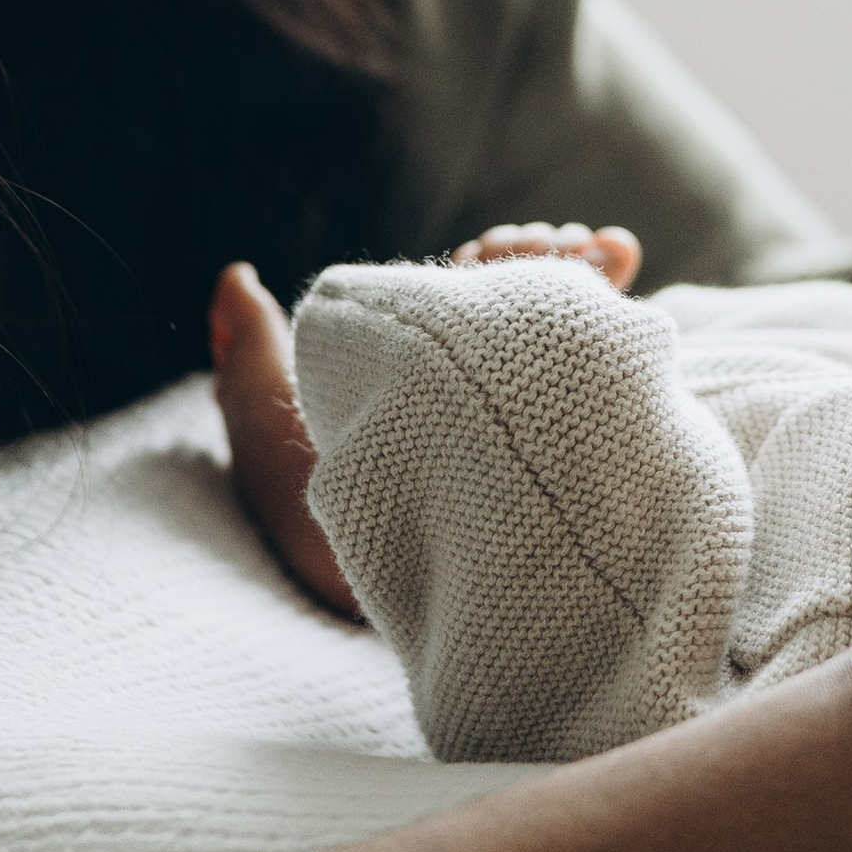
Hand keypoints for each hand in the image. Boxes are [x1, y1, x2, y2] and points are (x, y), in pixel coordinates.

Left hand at [211, 225, 645, 616]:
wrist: (443, 606)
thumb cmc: (346, 548)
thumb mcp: (278, 456)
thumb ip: (255, 368)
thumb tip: (231, 277)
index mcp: (412, 407)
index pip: (448, 316)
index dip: (471, 272)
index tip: (494, 250)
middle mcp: (475, 414)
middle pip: (513, 312)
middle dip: (531, 261)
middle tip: (554, 245)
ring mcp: (537, 429)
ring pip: (562, 323)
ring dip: (575, 269)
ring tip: (594, 251)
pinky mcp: (591, 440)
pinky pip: (607, 354)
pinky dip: (611, 291)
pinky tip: (620, 253)